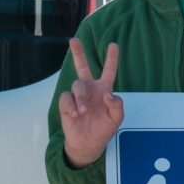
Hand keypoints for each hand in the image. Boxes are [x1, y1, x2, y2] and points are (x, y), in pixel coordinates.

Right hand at [61, 38, 123, 166]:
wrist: (88, 143)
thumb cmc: (103, 129)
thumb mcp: (116, 119)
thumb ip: (117, 105)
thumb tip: (107, 93)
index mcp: (104, 89)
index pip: (109, 71)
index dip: (111, 58)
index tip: (114, 45)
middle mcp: (90, 89)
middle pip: (83, 66)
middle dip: (78, 53)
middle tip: (74, 40)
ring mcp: (77, 95)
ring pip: (77, 85)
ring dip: (81, 98)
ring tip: (84, 111)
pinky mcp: (66, 103)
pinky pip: (66, 98)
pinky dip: (71, 106)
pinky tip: (75, 114)